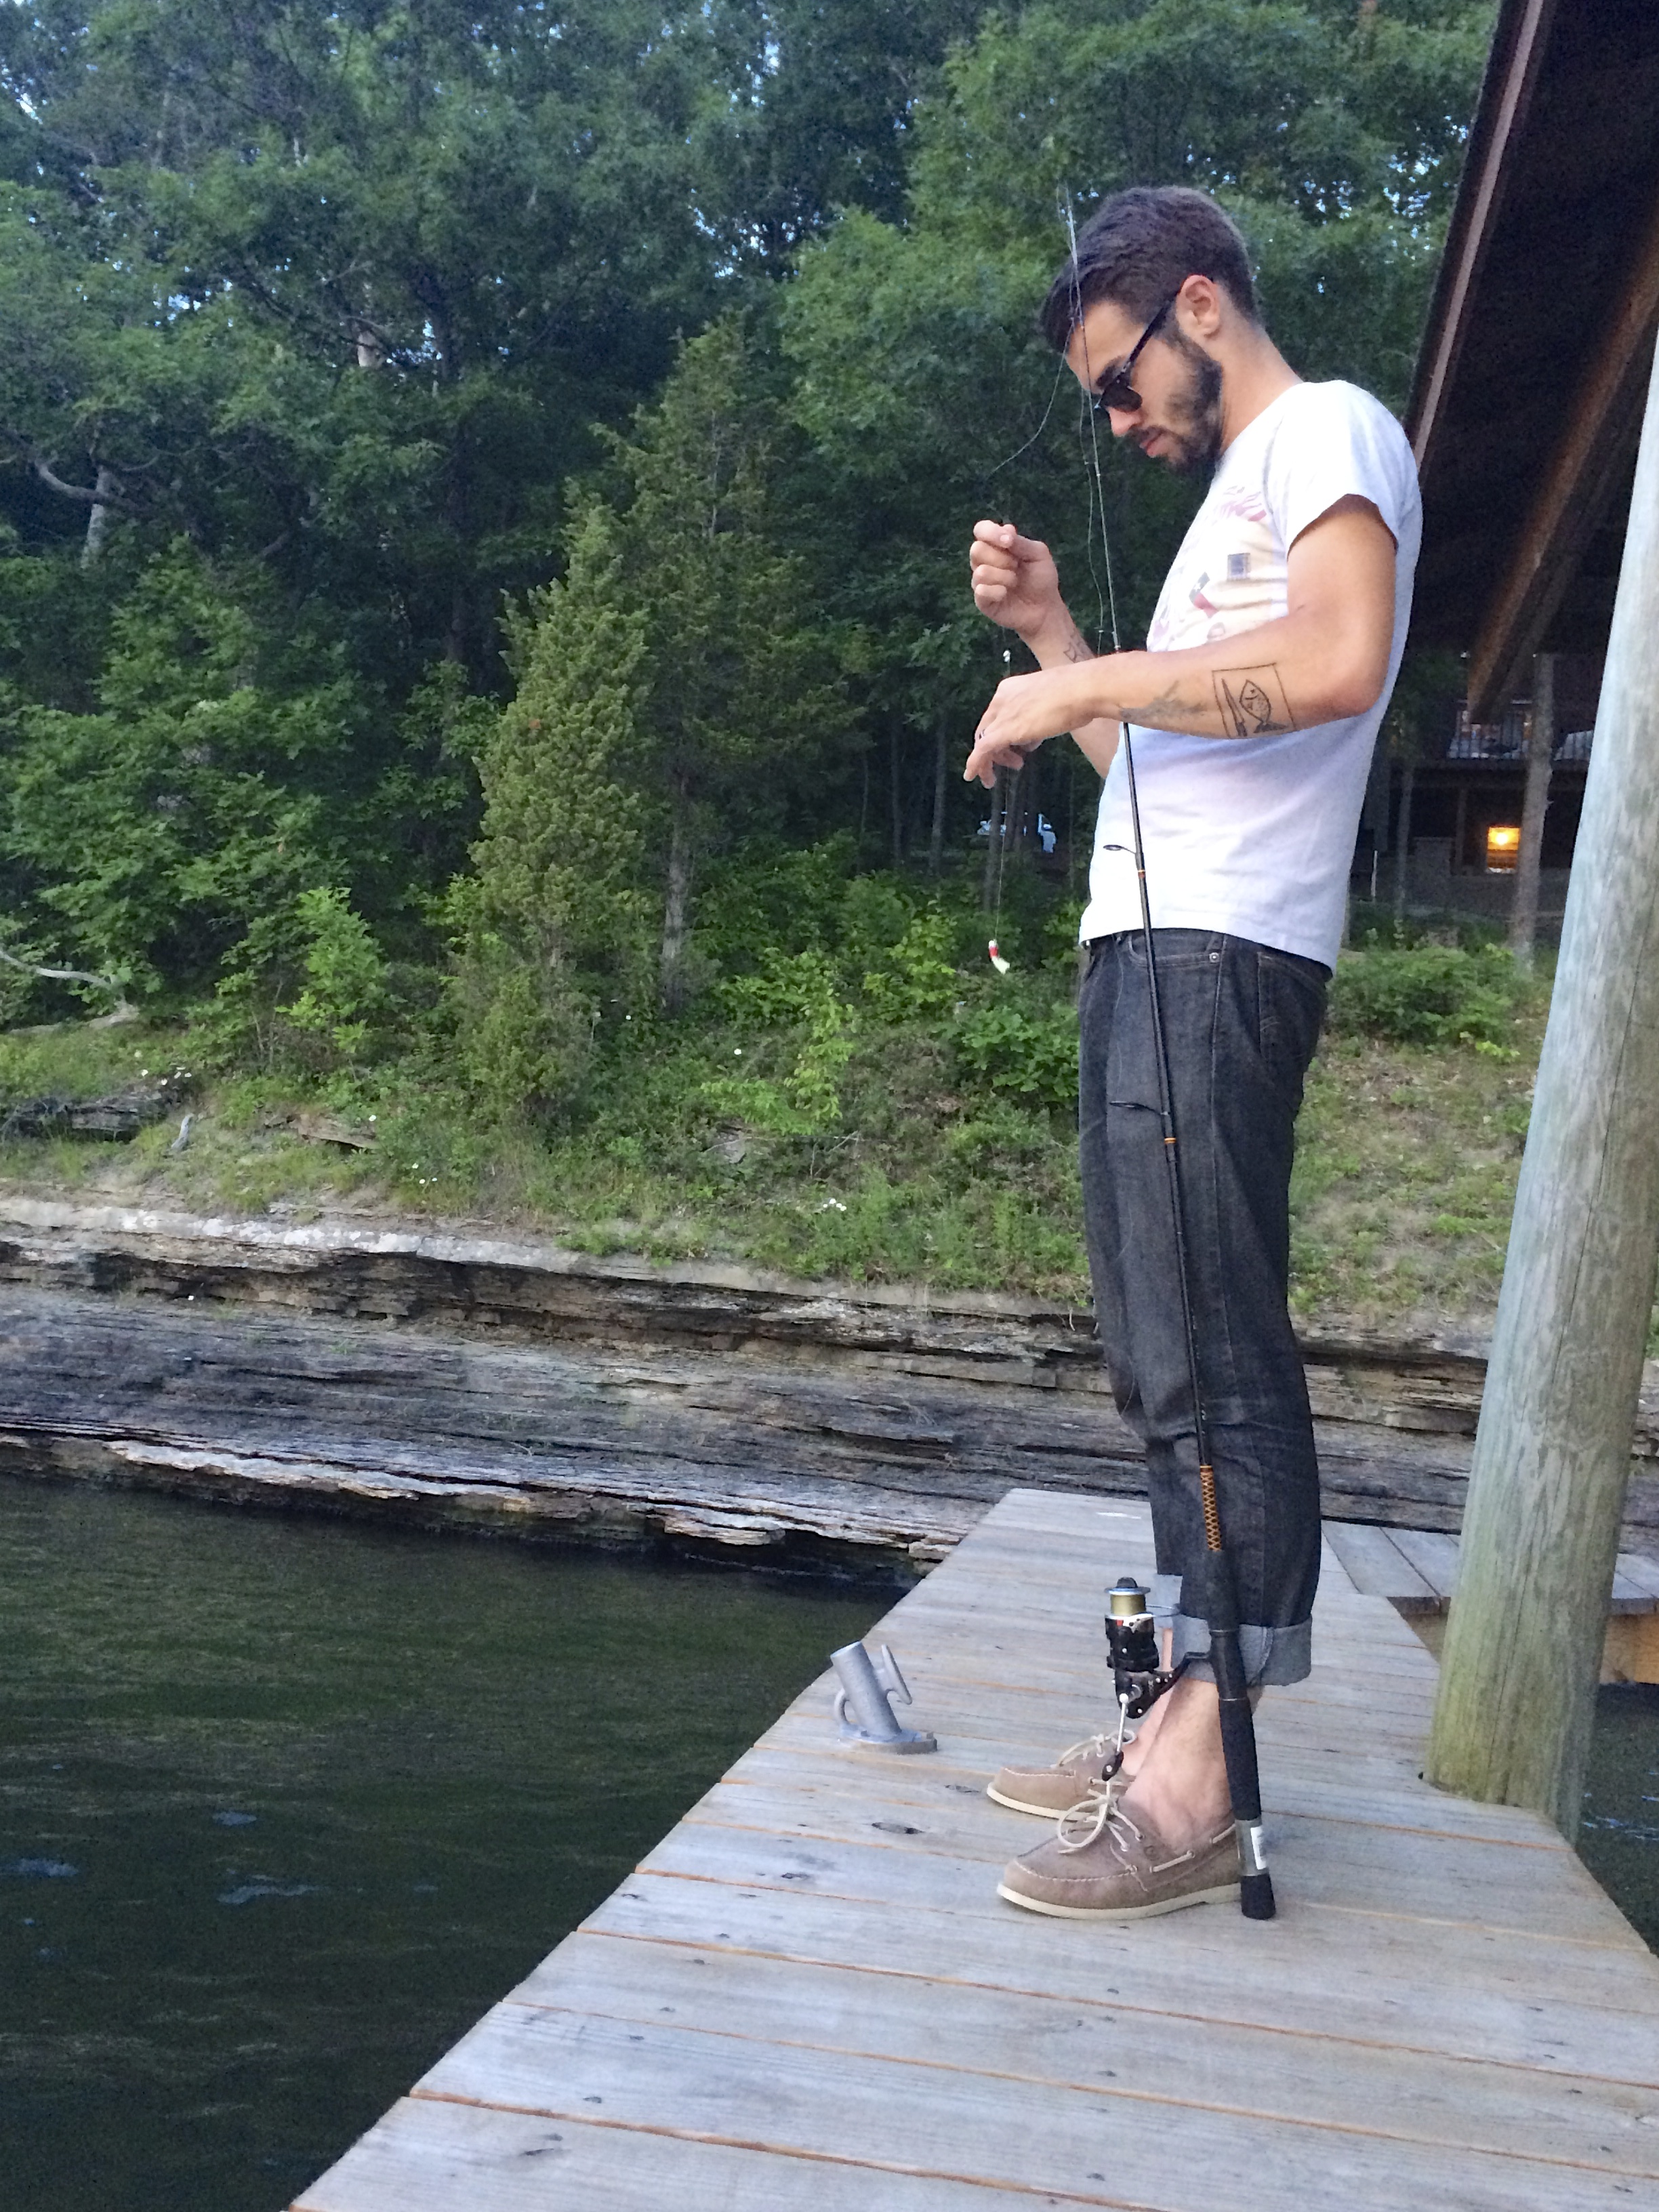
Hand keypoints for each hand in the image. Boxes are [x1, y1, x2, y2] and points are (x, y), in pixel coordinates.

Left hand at [963, 665, 1090, 787]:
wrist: (1082, 689)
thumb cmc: (1077, 694)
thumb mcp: (1050, 705)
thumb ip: (1036, 721)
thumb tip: (1030, 740)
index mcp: (1010, 688)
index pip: (998, 715)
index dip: (1004, 733)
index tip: (1018, 746)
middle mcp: (1001, 699)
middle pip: (987, 728)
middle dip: (997, 749)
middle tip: (1015, 761)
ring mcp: (1002, 714)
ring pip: (983, 740)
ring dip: (992, 759)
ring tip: (1014, 767)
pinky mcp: (1005, 730)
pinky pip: (982, 750)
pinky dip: (976, 764)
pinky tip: (974, 776)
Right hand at [969, 521, 1063, 641]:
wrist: (1044, 608)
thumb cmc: (1041, 578)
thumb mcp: (1038, 554)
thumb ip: (1020, 541)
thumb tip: (1005, 530)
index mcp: (996, 545)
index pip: (981, 530)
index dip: (991, 533)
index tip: (1009, 542)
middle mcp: (985, 561)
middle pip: (976, 549)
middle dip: (1001, 558)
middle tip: (1016, 566)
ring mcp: (981, 581)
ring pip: (980, 571)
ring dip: (1003, 577)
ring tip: (1014, 582)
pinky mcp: (981, 600)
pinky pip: (981, 591)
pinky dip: (998, 592)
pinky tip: (1006, 594)